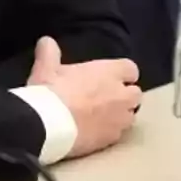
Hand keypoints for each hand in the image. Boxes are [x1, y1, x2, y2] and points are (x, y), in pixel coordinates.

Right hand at [27, 37, 141, 157]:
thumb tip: (46, 41)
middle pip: (135, 94)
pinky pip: (117, 135)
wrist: (48, 126)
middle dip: (125, 95)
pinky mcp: (111, 140)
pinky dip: (110, 133)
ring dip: (120, 115)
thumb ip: (49, 53)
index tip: (109, 76)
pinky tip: (94, 133)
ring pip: (130, 116)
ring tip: (102, 117)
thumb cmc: (51, 92)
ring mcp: (118, 120)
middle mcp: (120, 95)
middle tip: (106, 97)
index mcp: (109, 73)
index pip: (131, 69)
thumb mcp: (45, 68)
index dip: (121, 73)